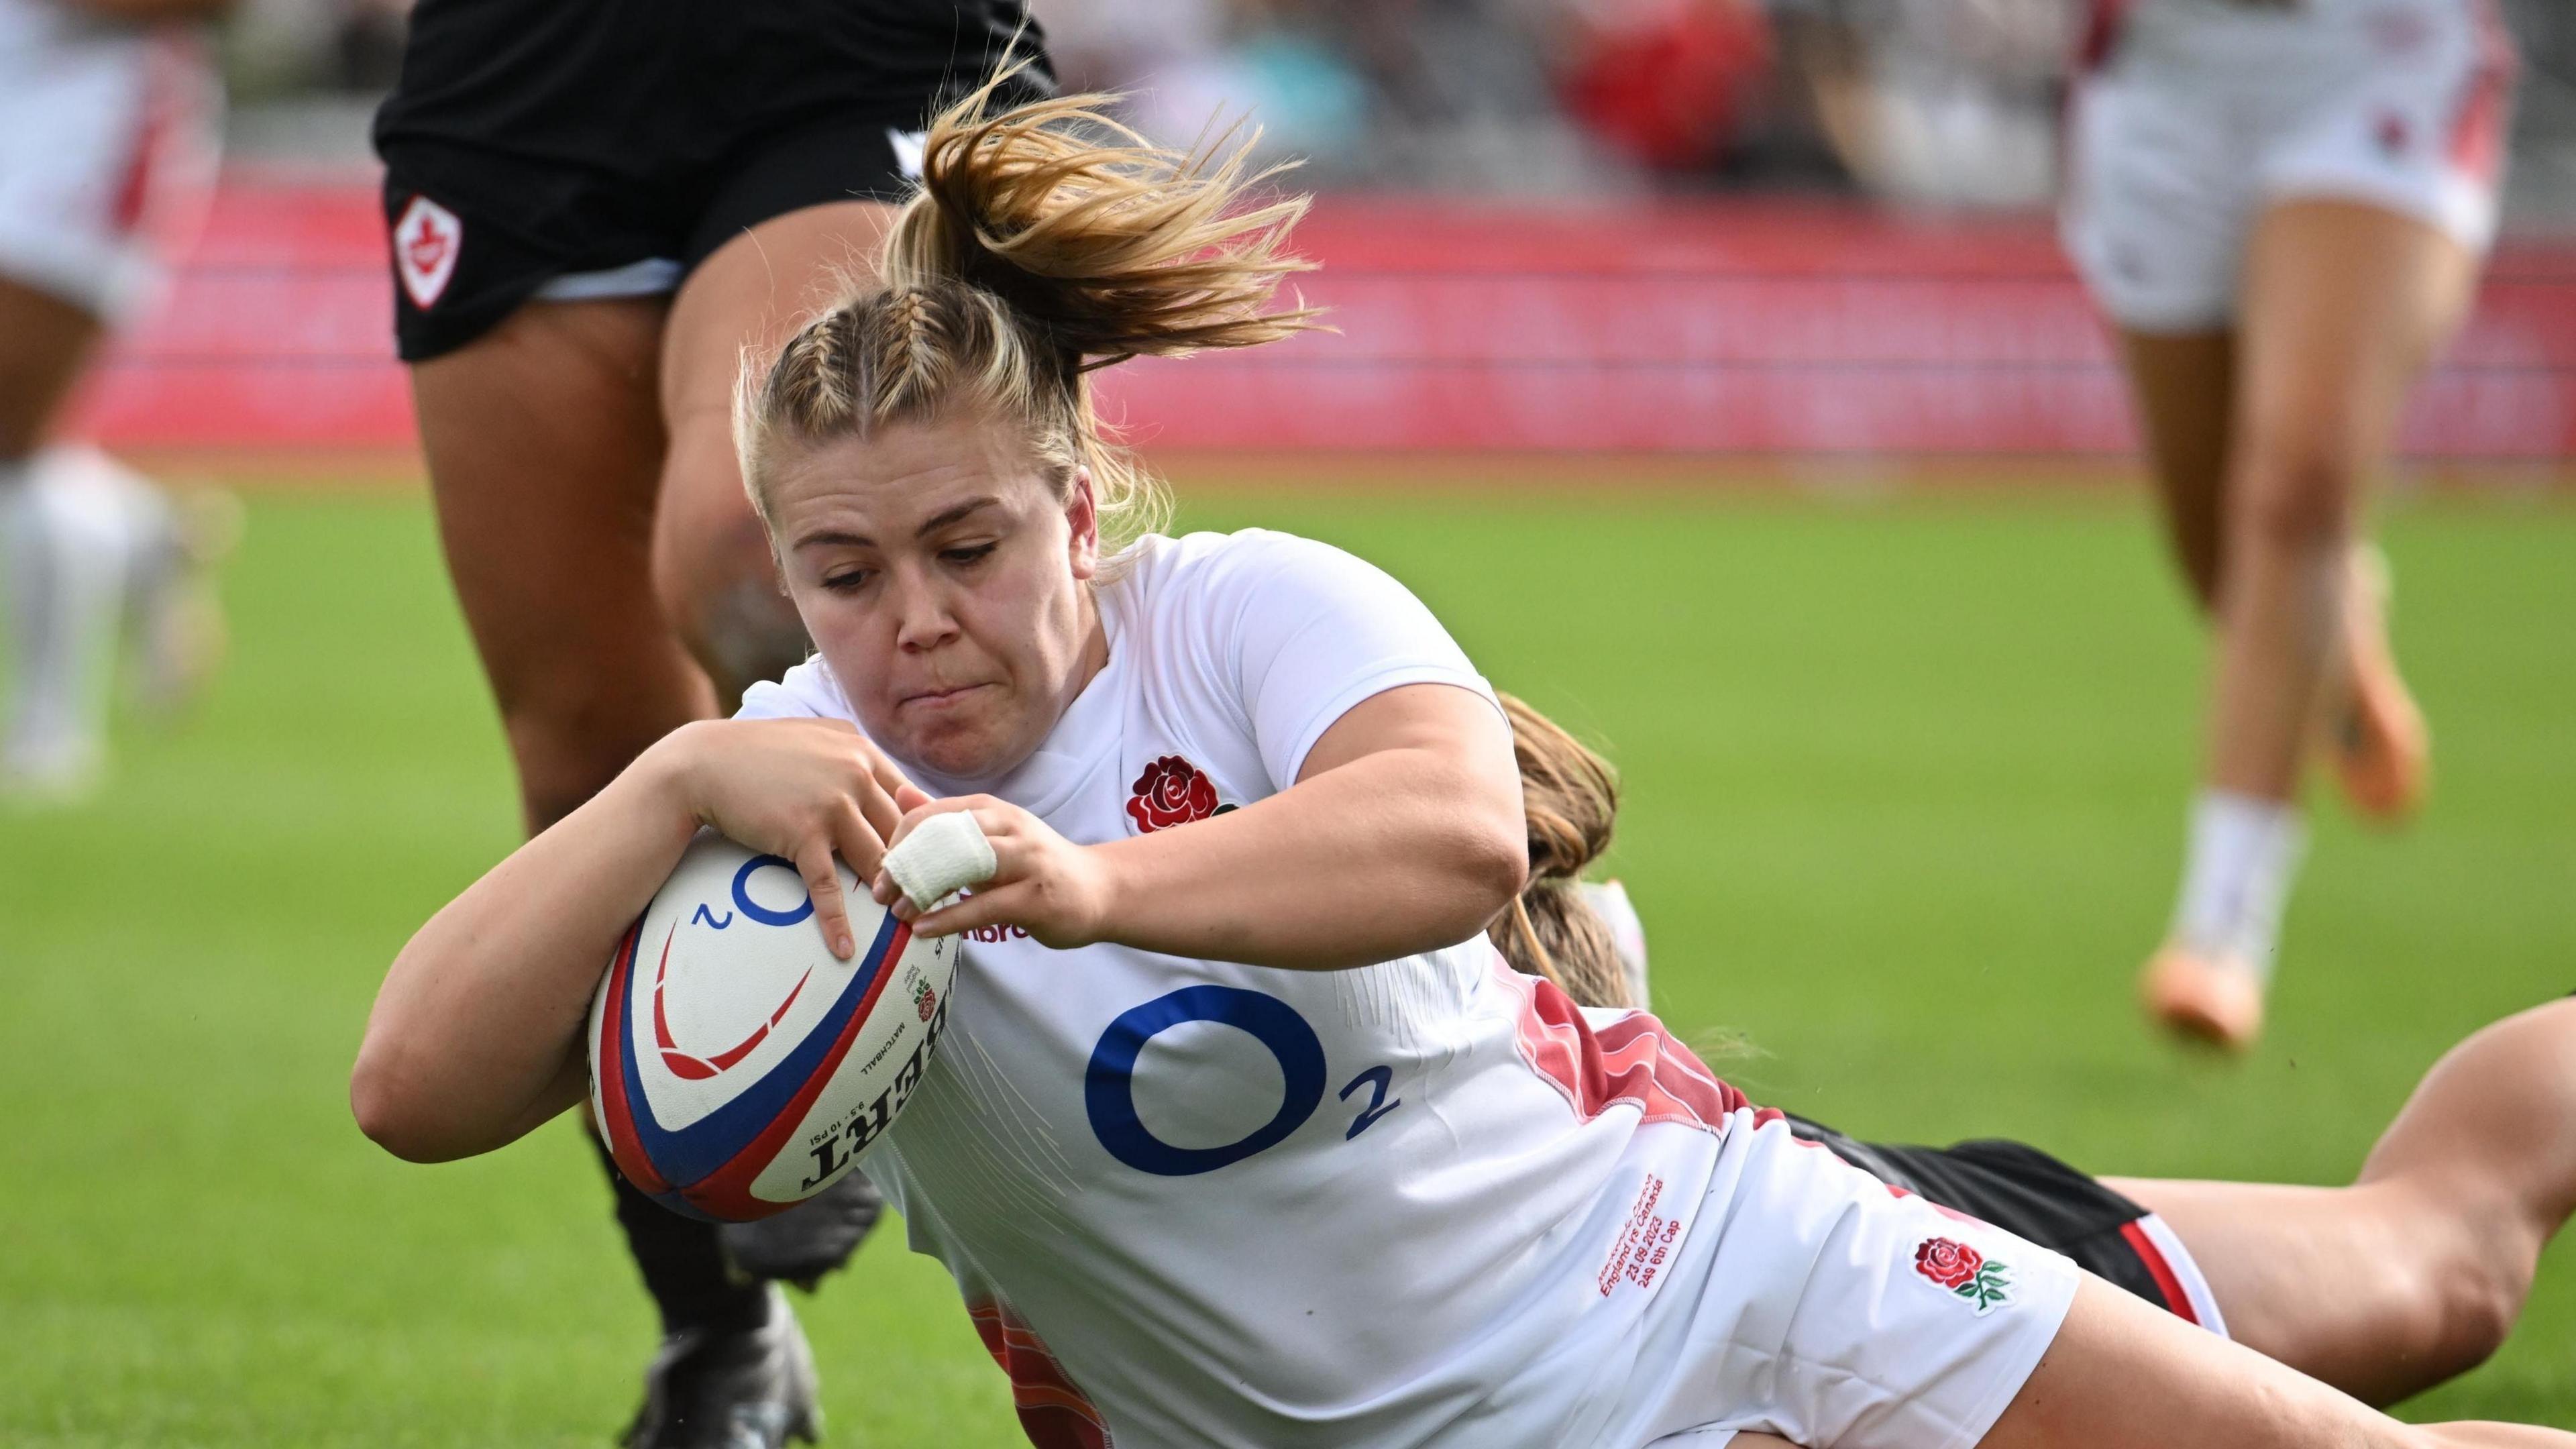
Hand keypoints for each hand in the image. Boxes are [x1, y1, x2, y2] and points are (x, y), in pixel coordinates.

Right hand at [655, 718, 931, 958]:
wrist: (705, 763)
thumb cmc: (760, 753)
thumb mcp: (818, 738)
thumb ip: (856, 758)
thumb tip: (891, 787)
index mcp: (864, 753)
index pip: (912, 800)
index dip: (928, 834)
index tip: (940, 862)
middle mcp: (855, 774)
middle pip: (903, 833)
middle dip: (920, 869)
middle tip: (934, 903)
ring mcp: (831, 804)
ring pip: (876, 861)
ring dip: (892, 897)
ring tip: (904, 926)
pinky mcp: (802, 833)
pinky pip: (827, 886)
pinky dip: (838, 921)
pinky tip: (845, 948)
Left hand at [869, 797, 1113, 949]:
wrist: (1099, 889)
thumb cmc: (1036, 865)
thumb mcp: (990, 836)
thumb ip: (947, 819)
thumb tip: (900, 795)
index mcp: (992, 810)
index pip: (931, 813)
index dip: (898, 840)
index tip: (881, 868)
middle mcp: (1008, 828)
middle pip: (942, 836)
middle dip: (905, 865)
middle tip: (881, 893)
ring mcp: (1025, 861)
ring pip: (961, 867)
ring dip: (923, 892)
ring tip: (898, 913)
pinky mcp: (1035, 897)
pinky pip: (982, 907)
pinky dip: (947, 919)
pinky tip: (923, 929)